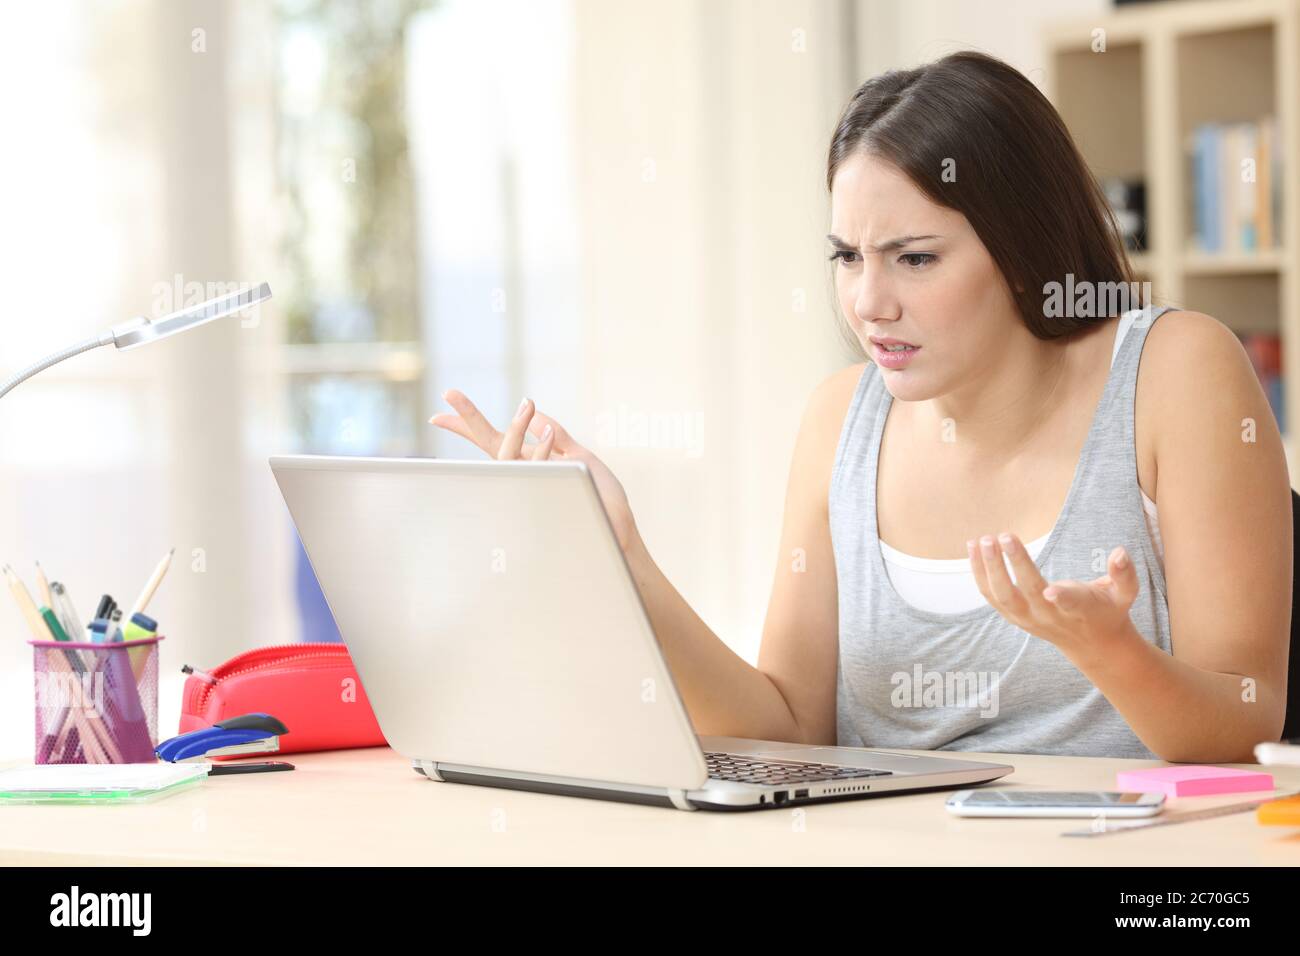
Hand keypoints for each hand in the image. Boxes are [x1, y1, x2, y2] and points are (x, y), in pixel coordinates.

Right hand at [429, 390, 639, 553]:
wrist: (617, 528)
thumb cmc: (601, 497)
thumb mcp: (580, 455)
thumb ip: (558, 436)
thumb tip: (536, 413)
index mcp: (533, 463)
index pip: (495, 440)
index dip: (468, 425)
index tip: (440, 411)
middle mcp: (526, 473)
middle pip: (489, 444)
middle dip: (469, 419)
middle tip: (449, 392)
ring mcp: (532, 484)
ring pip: (507, 454)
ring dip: (517, 428)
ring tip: (528, 403)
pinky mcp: (544, 491)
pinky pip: (532, 466)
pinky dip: (541, 446)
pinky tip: (549, 428)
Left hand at [968, 532, 1139, 657]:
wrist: (1091, 644)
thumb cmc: (1107, 611)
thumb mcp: (1124, 595)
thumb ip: (1125, 575)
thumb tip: (1120, 552)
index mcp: (1080, 610)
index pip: (1070, 604)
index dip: (1062, 597)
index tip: (1050, 588)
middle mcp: (1050, 616)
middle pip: (1026, 593)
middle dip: (1013, 565)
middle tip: (1001, 537)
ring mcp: (1028, 619)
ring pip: (1002, 597)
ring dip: (989, 568)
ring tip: (982, 540)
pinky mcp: (1013, 616)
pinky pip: (990, 596)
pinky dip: (979, 573)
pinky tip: (973, 547)